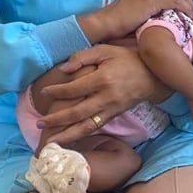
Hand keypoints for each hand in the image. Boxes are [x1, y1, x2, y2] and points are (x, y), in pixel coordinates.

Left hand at [38, 44, 169, 144]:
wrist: (152, 75)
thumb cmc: (126, 59)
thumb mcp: (105, 50)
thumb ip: (82, 57)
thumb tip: (63, 69)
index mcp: (102, 79)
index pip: (74, 89)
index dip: (57, 91)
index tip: (43, 92)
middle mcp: (106, 98)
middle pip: (77, 113)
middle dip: (57, 120)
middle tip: (40, 123)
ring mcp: (111, 109)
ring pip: (86, 126)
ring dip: (68, 135)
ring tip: (51, 142)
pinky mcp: (115, 115)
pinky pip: (96, 128)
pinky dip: (82, 135)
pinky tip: (70, 140)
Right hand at [78, 0, 192, 42]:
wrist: (105, 23)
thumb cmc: (117, 22)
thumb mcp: (136, 8)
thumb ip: (149, 7)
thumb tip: (164, 16)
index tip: (185, 11)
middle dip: (189, 0)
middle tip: (191, 14)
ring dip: (189, 5)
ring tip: (192, 18)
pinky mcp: (152, 0)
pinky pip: (176, 1)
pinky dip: (185, 9)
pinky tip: (189, 19)